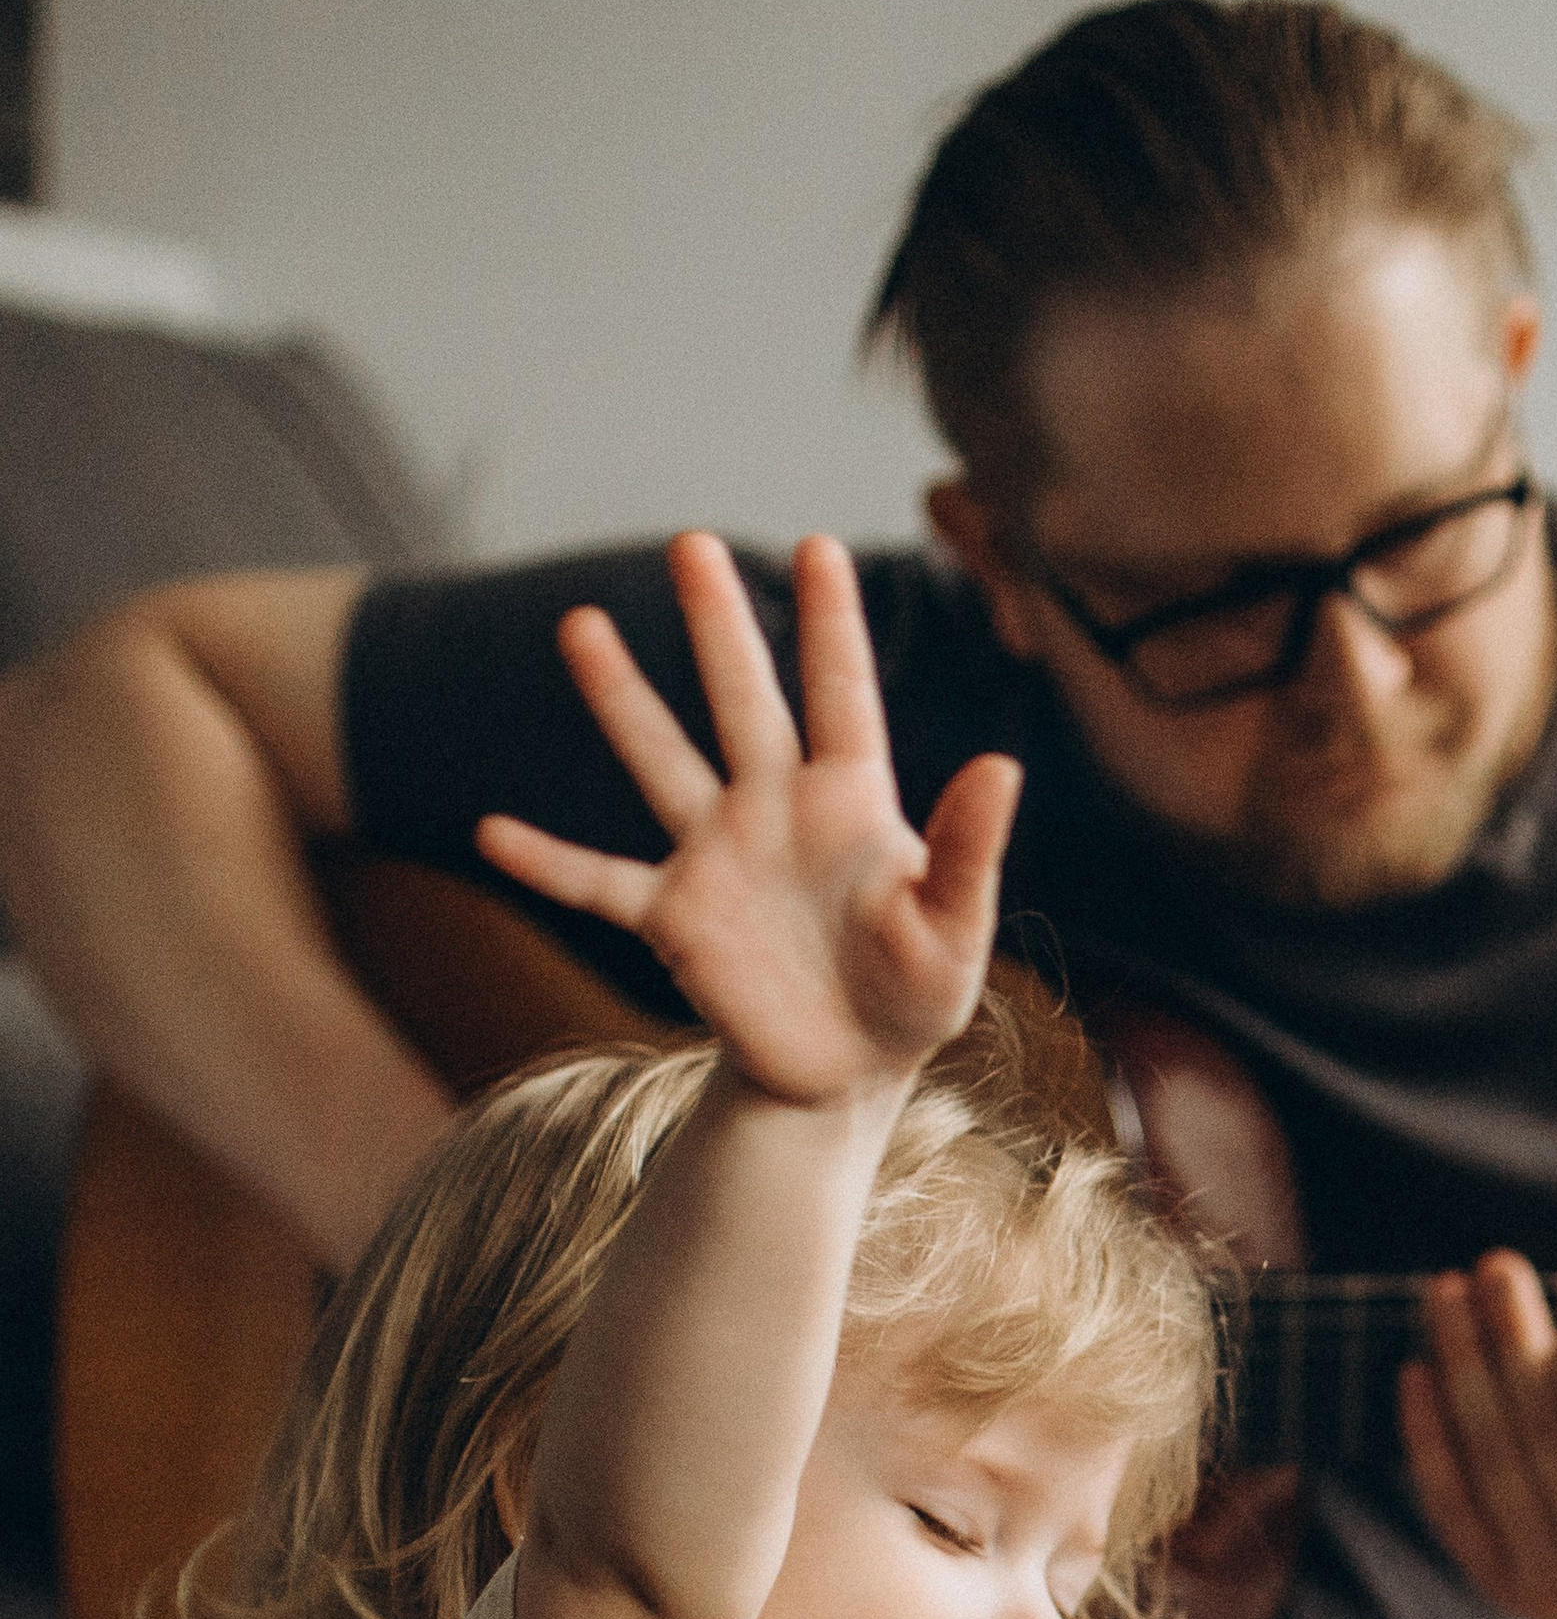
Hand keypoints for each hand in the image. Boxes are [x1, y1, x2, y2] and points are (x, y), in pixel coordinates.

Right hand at [476, 530, 1019, 1106]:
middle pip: (742, 699)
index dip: (831, 624)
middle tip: (691, 545)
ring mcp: (716, 855)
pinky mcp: (675, 918)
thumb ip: (969, 852)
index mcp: (850, 802)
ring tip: (580, 625)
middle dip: (717, 625)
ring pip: (662, 761)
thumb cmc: (913, 998)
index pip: (841, 695)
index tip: (816, 547)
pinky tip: (491, 833)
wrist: (846, 1073)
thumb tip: (1003, 765)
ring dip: (621, 699)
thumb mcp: (957, 933)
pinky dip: (547, 862)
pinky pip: (600, 883)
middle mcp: (775, 808)